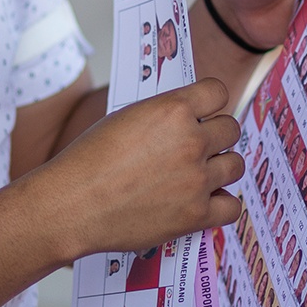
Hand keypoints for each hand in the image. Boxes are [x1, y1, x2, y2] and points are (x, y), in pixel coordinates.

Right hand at [34, 77, 242, 257]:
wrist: (71, 205)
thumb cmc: (88, 162)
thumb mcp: (126, 118)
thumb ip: (164, 115)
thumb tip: (189, 118)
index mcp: (173, 110)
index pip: (217, 92)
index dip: (209, 103)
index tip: (203, 113)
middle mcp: (191, 142)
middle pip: (231, 129)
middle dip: (215, 136)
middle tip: (196, 147)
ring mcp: (197, 180)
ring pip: (235, 165)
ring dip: (220, 168)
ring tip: (198, 175)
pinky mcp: (196, 214)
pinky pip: (232, 206)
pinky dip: (221, 204)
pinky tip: (204, 201)